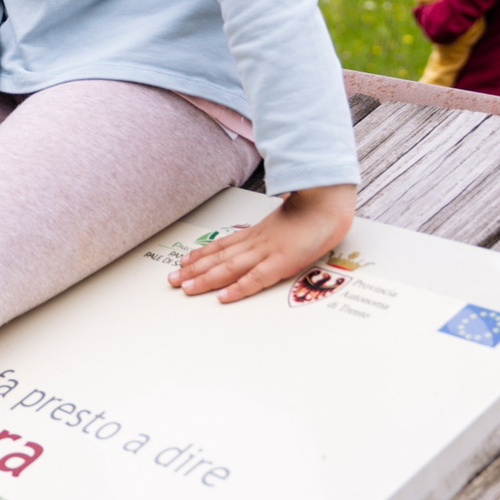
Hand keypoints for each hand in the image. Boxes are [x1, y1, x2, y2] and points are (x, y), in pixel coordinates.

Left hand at [170, 184, 356, 302]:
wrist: (327, 202)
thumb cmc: (314, 211)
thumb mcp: (288, 219)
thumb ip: (277, 228)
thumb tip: (274, 232)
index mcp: (258, 232)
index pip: (223, 245)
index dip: (202, 254)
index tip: (184, 262)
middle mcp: (256, 242)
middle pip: (219, 258)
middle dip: (194, 270)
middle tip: (173, 281)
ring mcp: (266, 252)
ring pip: (229, 268)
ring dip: (205, 279)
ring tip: (185, 288)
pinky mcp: (281, 262)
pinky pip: (255, 278)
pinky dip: (238, 288)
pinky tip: (223, 297)